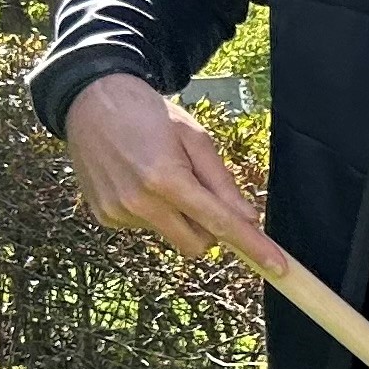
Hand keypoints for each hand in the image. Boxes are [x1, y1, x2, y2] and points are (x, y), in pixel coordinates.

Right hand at [62, 71, 280, 269]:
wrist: (90, 101)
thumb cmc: (149, 114)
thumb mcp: (195, 138)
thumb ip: (222, 182)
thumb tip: (249, 219)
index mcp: (166, 180)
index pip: (221, 224)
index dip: (253, 247)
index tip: (279, 267)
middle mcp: (139, 203)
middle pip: (198, 244)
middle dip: (211, 230)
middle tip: (203, 194)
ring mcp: (118, 213)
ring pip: (172, 235)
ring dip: (179, 217)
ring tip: (162, 176)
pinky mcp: (104, 216)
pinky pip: (146, 228)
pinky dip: (153, 212)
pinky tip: (139, 181)